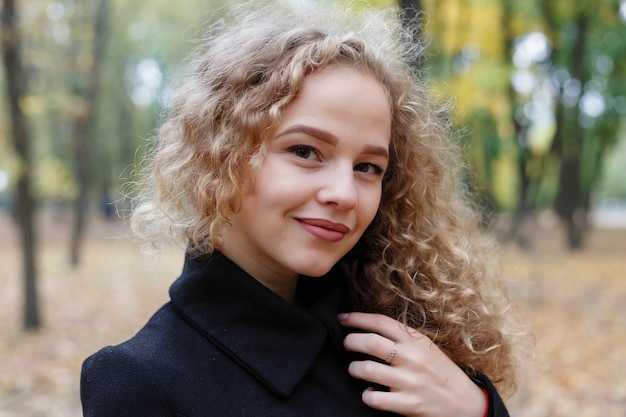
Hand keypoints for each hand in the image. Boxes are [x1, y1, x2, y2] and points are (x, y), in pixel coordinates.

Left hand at [338, 312, 485, 416]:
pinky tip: (370, 393)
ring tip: (355, 369)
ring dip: (354, 369)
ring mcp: (409, 381)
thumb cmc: (441, 372)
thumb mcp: (426, 347)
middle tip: (346, 344)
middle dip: (350, 341)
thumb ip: (403, 337)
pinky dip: (366, 396)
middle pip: (369, 342)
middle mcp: (412, 358)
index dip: (356, 318)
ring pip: (367, 369)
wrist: (466, 404)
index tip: (342, 318)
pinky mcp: (408, 404)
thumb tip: (371, 327)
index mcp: (416, 340)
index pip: (380, 321)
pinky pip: (374, 398)